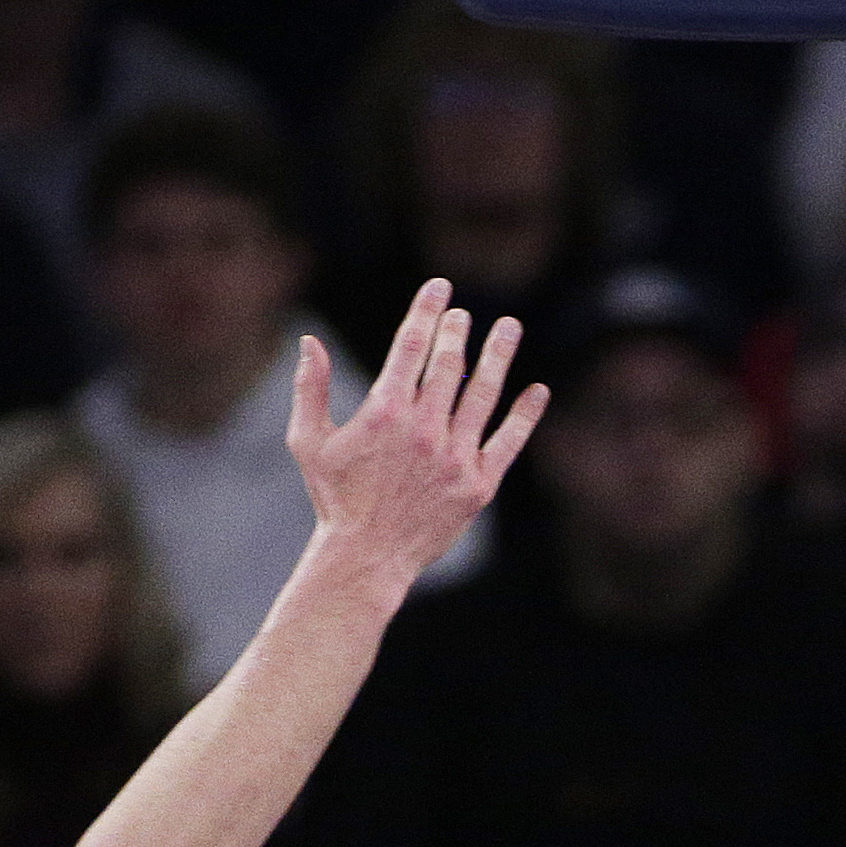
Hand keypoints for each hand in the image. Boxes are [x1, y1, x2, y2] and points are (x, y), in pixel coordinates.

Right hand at [289, 280, 547, 587]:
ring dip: (498, 355)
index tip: (440, 288)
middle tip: (463, 314)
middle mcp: (424, 428)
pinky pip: (508, 441)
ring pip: (483, 393)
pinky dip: (525, 414)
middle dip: (457, 330)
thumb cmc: (334, 498)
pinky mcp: (478, 484)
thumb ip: (310, 388)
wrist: (366, 558)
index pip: (411, 344)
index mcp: (384, 411)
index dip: (426, 310)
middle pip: (448, 362)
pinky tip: (538, 390)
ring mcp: (455, 456)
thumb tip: (310, 342)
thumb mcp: (308, 442)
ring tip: (509, 327)